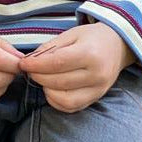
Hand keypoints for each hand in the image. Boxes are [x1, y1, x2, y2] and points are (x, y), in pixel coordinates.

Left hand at [21, 22, 135, 112]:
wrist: (117, 46)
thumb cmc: (91, 37)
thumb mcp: (70, 34)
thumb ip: (50, 48)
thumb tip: (30, 61)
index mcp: (90, 54)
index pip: (57, 63)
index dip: (36, 65)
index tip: (23, 63)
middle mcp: (96, 75)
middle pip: (59, 82)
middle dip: (38, 77)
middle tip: (29, 70)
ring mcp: (98, 90)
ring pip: (65, 99)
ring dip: (46, 90)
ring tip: (41, 78)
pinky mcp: (96, 99)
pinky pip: (72, 107)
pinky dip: (57, 101)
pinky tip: (51, 89)